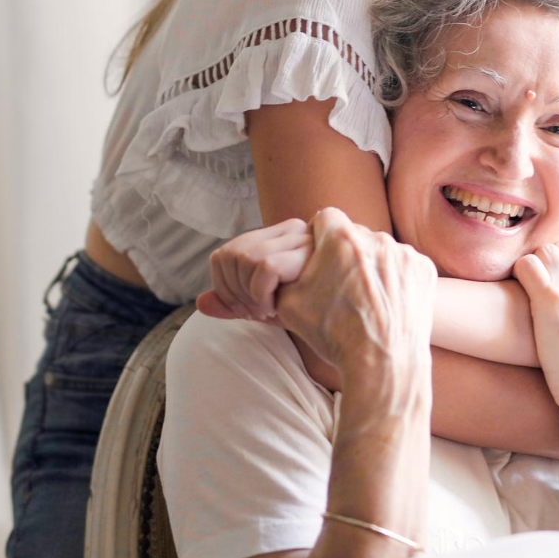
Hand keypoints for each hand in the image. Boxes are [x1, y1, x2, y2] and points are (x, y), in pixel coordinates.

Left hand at [196, 218, 311, 321]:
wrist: (357, 328)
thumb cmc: (317, 315)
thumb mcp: (269, 308)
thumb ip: (236, 304)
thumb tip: (201, 302)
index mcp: (279, 238)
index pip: (225, 254)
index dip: (224, 287)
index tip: (247, 309)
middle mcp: (291, 230)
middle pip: (229, 255)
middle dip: (233, 293)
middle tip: (258, 314)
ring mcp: (302, 237)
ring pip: (243, 258)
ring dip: (248, 295)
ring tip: (270, 312)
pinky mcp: (309, 251)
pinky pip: (263, 267)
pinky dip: (260, 294)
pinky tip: (276, 310)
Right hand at [274, 208, 437, 387]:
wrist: (382, 362)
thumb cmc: (334, 333)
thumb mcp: (289, 303)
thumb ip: (284, 272)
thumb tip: (280, 262)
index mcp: (340, 238)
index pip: (325, 217)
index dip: (319, 235)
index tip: (320, 254)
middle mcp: (376, 237)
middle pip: (355, 235)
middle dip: (346, 253)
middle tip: (342, 284)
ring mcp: (404, 253)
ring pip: (380, 250)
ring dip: (372, 266)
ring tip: (367, 298)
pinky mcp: (423, 269)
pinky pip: (404, 266)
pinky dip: (396, 279)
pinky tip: (388, 303)